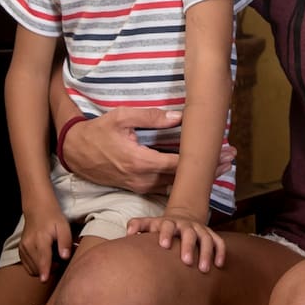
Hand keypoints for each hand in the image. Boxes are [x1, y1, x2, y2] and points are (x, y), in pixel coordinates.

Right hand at [18, 206, 72, 282]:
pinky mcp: (20, 251)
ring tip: (53, 257)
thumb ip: (65, 242)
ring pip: (32, 269)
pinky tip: (44, 258)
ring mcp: (23, 249)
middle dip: (50, 269)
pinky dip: (37, 267)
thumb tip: (65, 257)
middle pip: (38, 266)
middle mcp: (29, 245)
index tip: (44, 280)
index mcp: (41, 239)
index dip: (44, 270)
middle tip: (60, 260)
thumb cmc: (53, 218)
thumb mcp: (64, 226)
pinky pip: (28, 266)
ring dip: (43, 268)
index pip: (43, 257)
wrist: (37, 209)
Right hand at [61, 108, 235, 193]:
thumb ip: (150, 117)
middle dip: (207, 170)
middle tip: (229, 159)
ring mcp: (140, 186)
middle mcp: (143, 179)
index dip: (203, 160)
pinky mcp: (138, 188)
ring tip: (220, 168)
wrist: (75, 152)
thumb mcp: (121, 117)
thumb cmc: (98, 132)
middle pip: (182, 178)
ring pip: (175, 186)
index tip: (222, 152)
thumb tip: (178, 117)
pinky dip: (183, 182)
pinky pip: (165, 188)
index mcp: (140, 161)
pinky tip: (196, 176)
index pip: (180, 164)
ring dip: (197, 178)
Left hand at [127, 209, 225, 272]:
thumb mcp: (150, 223)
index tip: (164, 245)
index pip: (168, 225)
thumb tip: (128, 232)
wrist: (183, 216)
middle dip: (188, 246)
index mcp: (170, 222)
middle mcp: (187, 225)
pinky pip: (218, 242)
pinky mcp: (210, 234)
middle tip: (186, 261)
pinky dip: (220, 252)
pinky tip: (219, 265)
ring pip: (206, 239)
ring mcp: (200, 229)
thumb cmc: (163, 227)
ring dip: (206, 252)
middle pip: (189, 233)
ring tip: (204, 269)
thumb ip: (138, 225)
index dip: (166, 234)